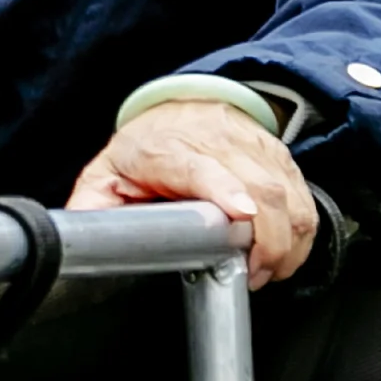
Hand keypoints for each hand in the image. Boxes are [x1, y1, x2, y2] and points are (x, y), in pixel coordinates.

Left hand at [69, 100, 316, 286]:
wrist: (177, 107)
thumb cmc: (142, 149)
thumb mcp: (104, 177)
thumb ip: (92, 211)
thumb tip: (77, 242)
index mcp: (164, 148)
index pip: (201, 166)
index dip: (224, 189)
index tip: (241, 217)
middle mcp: (214, 140)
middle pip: (259, 186)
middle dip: (268, 240)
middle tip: (255, 273)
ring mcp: (251, 145)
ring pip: (288, 193)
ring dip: (289, 240)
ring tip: (270, 268)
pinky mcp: (277, 153)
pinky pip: (303, 194)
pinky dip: (302, 230)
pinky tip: (285, 250)